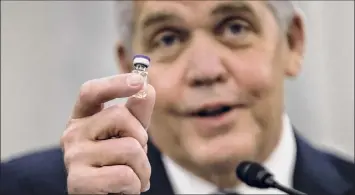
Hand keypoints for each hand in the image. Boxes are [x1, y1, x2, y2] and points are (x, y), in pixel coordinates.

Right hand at [61, 73, 155, 193]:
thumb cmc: (116, 165)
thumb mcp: (129, 136)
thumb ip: (137, 113)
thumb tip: (147, 88)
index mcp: (82, 119)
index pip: (91, 92)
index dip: (114, 83)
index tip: (139, 81)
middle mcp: (72, 134)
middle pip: (119, 116)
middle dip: (141, 138)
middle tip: (136, 157)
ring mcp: (73, 158)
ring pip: (129, 148)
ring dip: (143, 167)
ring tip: (133, 176)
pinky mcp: (79, 182)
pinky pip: (125, 175)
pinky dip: (136, 185)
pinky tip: (125, 190)